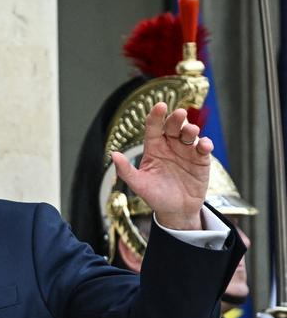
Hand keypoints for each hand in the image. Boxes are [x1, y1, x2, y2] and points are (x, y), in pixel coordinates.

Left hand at [112, 102, 212, 229]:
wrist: (175, 211)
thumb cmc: (155, 196)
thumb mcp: (138, 184)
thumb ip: (125, 170)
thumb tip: (112, 155)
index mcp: (154, 148)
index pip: (154, 127)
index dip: (156, 116)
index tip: (160, 106)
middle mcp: (170, 145)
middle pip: (173, 126)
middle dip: (176, 119)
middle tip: (179, 114)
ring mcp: (186, 151)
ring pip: (189, 134)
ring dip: (191, 130)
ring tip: (190, 131)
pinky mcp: (201, 160)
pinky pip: (204, 148)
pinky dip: (205, 144)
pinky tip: (203, 145)